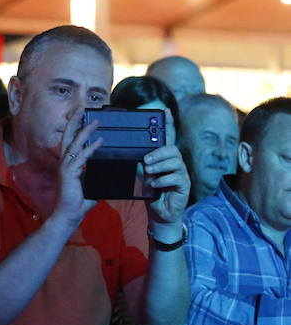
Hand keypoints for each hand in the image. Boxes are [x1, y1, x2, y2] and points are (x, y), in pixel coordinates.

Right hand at [52, 110, 101, 226]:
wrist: (69, 215)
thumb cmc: (78, 202)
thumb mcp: (90, 185)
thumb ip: (96, 176)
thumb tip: (109, 171)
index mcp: (68, 163)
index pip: (71, 141)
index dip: (76, 128)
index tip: (83, 117)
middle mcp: (65, 162)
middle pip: (68, 136)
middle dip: (74, 121)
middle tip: (81, 109)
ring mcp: (66, 167)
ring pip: (75, 143)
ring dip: (85, 131)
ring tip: (95, 121)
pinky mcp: (69, 173)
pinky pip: (81, 157)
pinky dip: (91, 148)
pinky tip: (99, 141)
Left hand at [142, 109, 189, 231]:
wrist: (158, 214)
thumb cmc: (150, 193)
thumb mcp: (143, 176)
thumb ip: (143, 164)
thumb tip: (138, 156)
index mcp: (165, 159)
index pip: (168, 138)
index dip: (168, 124)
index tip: (165, 110)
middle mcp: (176, 163)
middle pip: (172, 149)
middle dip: (158, 153)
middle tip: (146, 162)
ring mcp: (182, 174)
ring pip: (175, 161)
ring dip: (159, 166)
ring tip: (149, 174)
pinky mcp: (185, 185)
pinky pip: (176, 177)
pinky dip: (163, 180)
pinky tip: (155, 185)